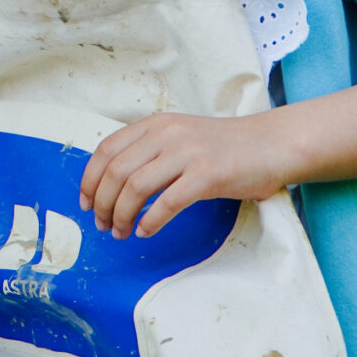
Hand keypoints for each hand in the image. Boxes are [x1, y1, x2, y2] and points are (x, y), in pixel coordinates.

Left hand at [80, 111, 292, 237]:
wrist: (271, 144)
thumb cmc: (223, 148)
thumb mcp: (179, 137)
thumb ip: (149, 151)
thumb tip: (111, 184)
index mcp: (155, 124)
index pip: (106, 150)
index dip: (89, 180)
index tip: (85, 203)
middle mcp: (167, 134)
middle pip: (116, 172)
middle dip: (102, 204)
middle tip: (103, 226)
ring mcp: (188, 153)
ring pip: (136, 188)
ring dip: (122, 216)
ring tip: (122, 232)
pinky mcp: (208, 174)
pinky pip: (168, 203)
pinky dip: (151, 222)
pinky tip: (147, 232)